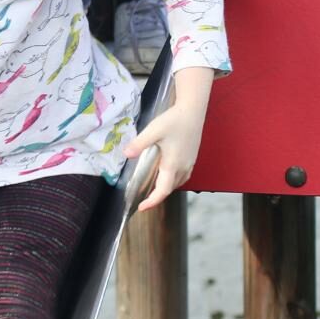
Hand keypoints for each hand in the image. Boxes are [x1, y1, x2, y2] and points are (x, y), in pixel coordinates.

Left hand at [122, 68, 213, 210]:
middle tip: (143, 199)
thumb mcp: (153, 131)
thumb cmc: (174, 120)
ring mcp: (189, 163)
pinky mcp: (192, 157)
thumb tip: (126, 154)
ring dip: (165, 188)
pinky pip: (183, 176)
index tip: (141, 208)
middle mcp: (183, 167)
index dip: (152, 202)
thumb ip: (139, 144)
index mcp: (173, 165)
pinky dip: (173, 180)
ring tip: (153, 189)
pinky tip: (167, 173)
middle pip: (170, 189)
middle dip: (157, 196)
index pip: (163, 191)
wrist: (193, 110)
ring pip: (178, 183)